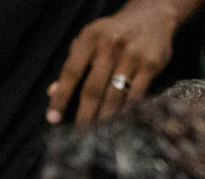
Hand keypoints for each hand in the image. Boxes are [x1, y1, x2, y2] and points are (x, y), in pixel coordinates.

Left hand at [48, 0, 180, 125]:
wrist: (152, 15)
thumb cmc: (112, 34)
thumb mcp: (89, 42)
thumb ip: (72, 65)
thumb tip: (51, 92)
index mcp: (90, 38)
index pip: (71, 72)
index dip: (61, 98)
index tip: (52, 119)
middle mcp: (111, 45)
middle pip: (93, 89)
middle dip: (84, 117)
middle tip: (78, 138)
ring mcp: (132, 54)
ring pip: (115, 97)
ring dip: (105, 120)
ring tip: (97, 136)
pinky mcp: (151, 64)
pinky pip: (136, 96)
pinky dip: (126, 113)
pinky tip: (120, 124)